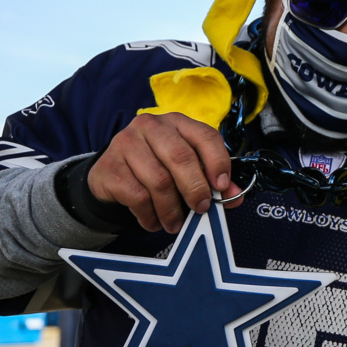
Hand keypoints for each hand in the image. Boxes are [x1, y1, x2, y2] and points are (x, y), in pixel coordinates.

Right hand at [87, 112, 243, 232]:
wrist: (111, 175)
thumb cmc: (156, 168)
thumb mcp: (185, 169)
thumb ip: (211, 180)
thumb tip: (236, 196)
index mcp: (177, 122)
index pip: (205, 136)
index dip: (218, 162)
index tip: (222, 187)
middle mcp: (151, 126)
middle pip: (181, 157)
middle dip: (195, 188)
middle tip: (201, 209)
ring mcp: (127, 143)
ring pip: (159, 181)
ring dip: (171, 209)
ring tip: (175, 224)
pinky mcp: (110, 165)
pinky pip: (137, 196)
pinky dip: (150, 215)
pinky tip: (154, 222)